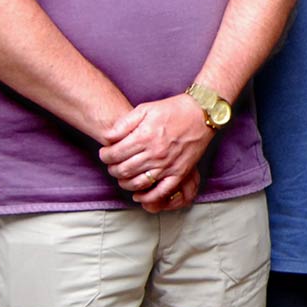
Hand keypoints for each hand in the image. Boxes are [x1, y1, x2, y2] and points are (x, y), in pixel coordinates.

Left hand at [99, 94, 215, 206]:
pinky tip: (138, 195)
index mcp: (145, 136)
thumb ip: (124, 123)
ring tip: (123, 176)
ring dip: (124, 182)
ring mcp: (167, 165)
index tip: (105, 153)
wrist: (201, 114)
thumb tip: (108, 138)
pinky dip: (146, 197)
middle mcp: (155, 153)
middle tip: (112, 164)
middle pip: (123, 170)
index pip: (114, 154)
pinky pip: (160, 192)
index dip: (105, 155)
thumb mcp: (145, 108)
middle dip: (112, 168)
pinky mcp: (179, 173)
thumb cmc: (172, 110)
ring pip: (137, 183)